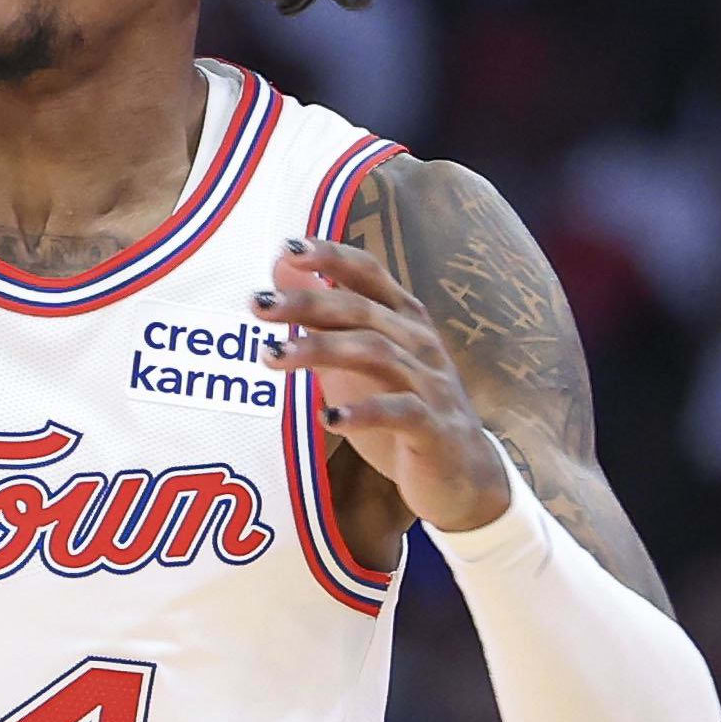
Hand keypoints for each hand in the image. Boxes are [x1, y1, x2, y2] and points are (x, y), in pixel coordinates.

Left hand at [257, 235, 514, 533]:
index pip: (367, 274)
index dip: (331, 256)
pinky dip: (363, 412)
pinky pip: (399, 413)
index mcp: (404, 319)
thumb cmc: (401, 406)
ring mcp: (431, 384)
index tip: (286, 248)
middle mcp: (420, 342)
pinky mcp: (435, 427)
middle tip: (256, 304)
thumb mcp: (359, 356)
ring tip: (272, 355)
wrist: (464, 473)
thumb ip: (326, 315)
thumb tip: (282, 265)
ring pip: (375, 353)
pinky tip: (328, 418)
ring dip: (320, 350)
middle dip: (307, 302)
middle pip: (361, 310)